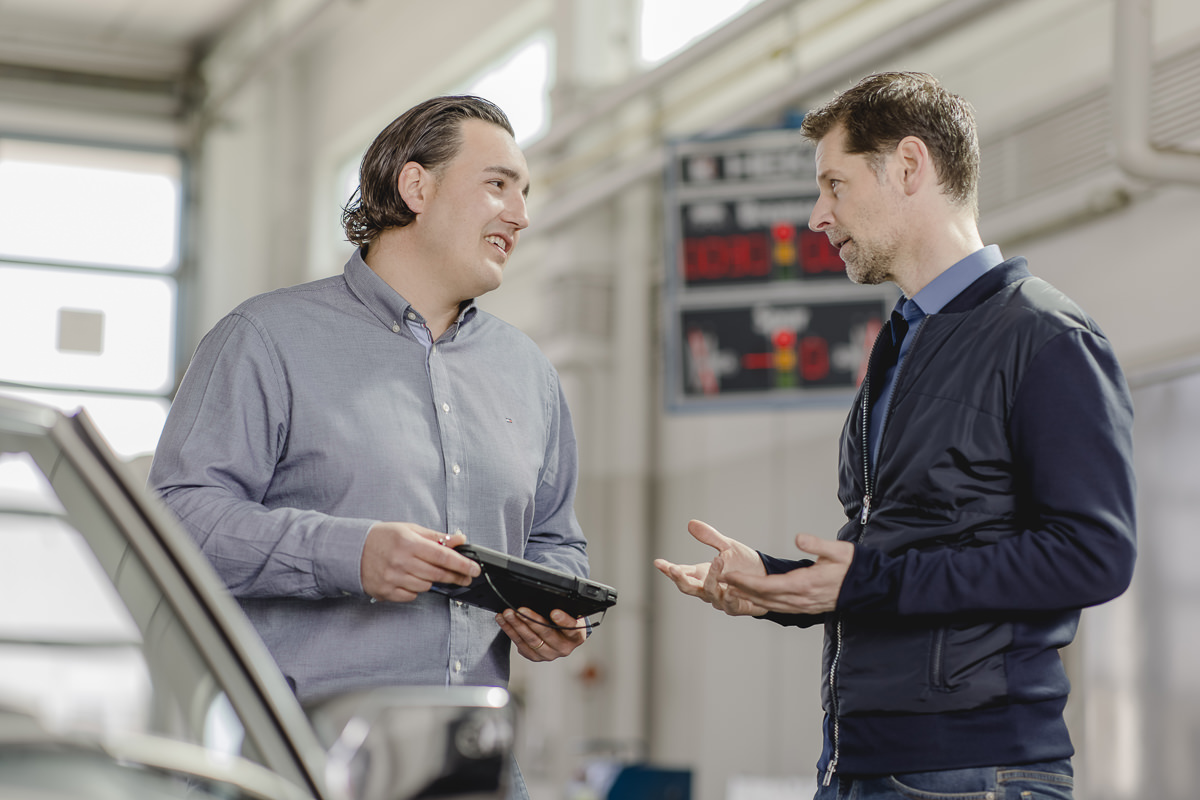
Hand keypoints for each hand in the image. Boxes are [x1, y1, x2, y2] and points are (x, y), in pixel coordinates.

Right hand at [361, 523, 479, 601]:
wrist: (351, 550)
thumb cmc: (383, 538)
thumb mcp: (410, 530)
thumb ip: (436, 537)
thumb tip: (460, 539)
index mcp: (409, 543)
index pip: (443, 556)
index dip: (462, 564)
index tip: (475, 569)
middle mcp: (401, 561)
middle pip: (438, 573)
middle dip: (456, 576)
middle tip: (466, 576)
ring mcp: (393, 578)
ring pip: (426, 586)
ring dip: (433, 580)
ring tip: (428, 572)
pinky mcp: (386, 592)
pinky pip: (411, 595)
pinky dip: (416, 589)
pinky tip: (411, 579)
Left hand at [497, 607, 586, 661]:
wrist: (561, 635)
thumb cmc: (564, 618)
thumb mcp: (569, 613)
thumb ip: (561, 609)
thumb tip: (543, 597)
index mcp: (576, 636)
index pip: (571, 628)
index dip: (563, 620)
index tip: (554, 612)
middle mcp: (564, 648)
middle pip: (546, 633)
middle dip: (531, 620)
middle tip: (519, 609)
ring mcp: (549, 654)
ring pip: (530, 640)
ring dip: (516, 625)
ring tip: (507, 613)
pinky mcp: (535, 657)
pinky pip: (520, 644)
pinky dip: (510, 630)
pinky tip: (503, 620)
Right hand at [653, 519, 767, 616]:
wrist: (769, 578)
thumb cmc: (745, 564)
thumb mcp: (727, 546)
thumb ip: (709, 537)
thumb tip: (691, 523)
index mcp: (702, 574)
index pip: (681, 572)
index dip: (668, 569)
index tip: (658, 562)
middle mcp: (707, 588)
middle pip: (687, 587)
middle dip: (679, 578)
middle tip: (674, 568)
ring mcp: (720, 599)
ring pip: (708, 592)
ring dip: (711, 578)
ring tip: (717, 561)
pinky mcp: (736, 607)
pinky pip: (729, 604)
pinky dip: (728, 596)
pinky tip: (729, 589)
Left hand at [722, 534, 852, 614]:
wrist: (871, 587)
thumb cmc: (854, 566)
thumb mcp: (839, 550)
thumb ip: (817, 544)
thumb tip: (799, 538)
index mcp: (806, 584)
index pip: (768, 585)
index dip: (746, 581)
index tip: (728, 575)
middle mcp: (802, 599)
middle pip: (764, 597)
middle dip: (741, 590)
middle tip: (719, 583)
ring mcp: (804, 606)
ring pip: (770, 605)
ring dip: (749, 599)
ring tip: (730, 591)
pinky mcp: (806, 607)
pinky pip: (780, 608)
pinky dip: (763, 604)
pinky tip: (753, 599)